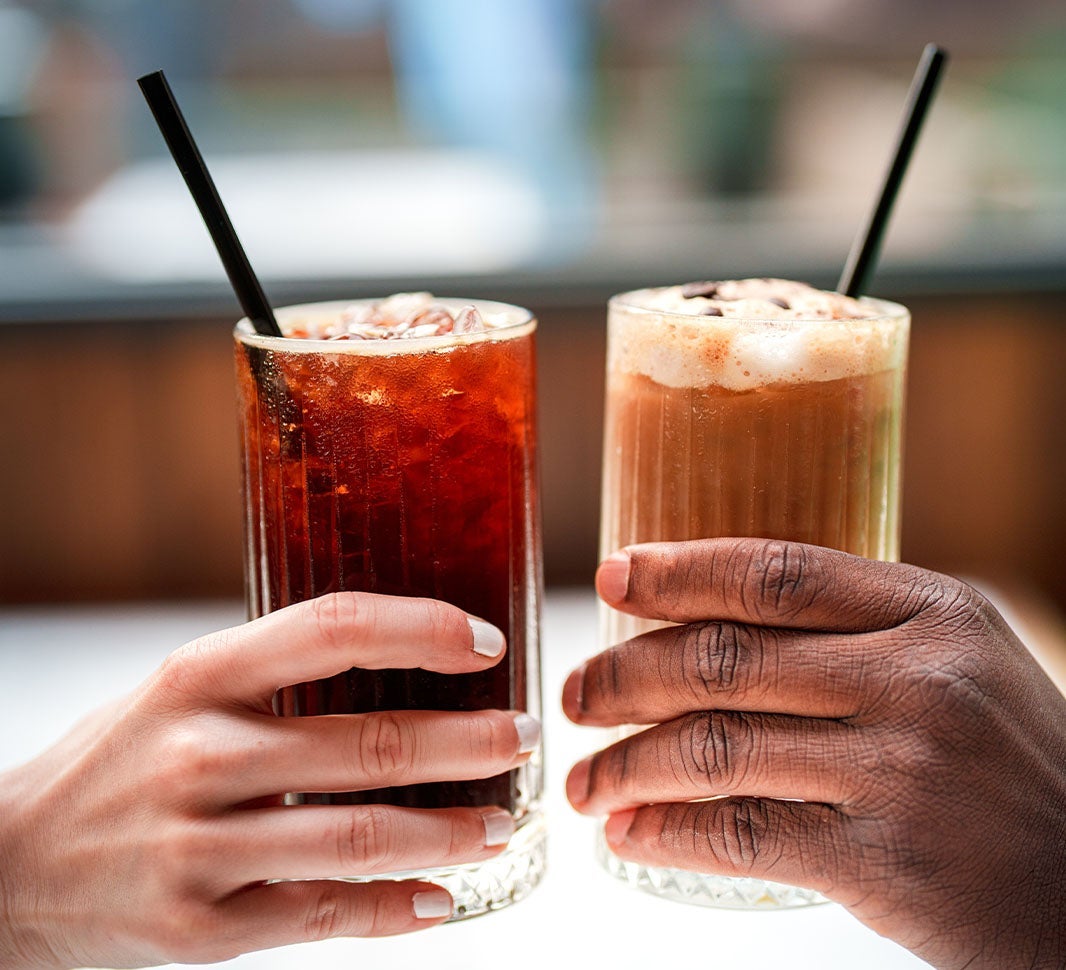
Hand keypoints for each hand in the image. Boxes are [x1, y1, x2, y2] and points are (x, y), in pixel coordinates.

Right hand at [0, 593, 538, 968]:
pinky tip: (441, 900)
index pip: (334, 629)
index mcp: (196, 675)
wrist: (6, 867)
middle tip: (522, 735)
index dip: (422, 628)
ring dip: (449, 831)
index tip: (483, 642)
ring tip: (501, 822)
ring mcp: (196, 848)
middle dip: (468, 742)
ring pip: (359, 837)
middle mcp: (199, 754)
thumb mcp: (176, 693)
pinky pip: (320, 916)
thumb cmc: (115, 763)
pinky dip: (393, 909)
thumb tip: (400, 661)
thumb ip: (271, 676)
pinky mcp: (197, 929)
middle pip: (369, 741)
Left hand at [563, 538, 1065, 969]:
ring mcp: (902, 771)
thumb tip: (710, 613)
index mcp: (930, 611)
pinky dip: (668, 833)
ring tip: (585, 779)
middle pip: (727, 659)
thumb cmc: (1006, 758)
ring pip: (717, 748)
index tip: (612, 578)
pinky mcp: (887, 863)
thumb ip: (854, 629)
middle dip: (626, 675)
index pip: (775, 574)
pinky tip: (628, 833)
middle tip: (576, 694)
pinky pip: (743, 834)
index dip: (679, 571)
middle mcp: (917, 680)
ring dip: (627, 764)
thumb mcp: (958, 659)